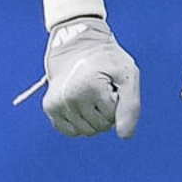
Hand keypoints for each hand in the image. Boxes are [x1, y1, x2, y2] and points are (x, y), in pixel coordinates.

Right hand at [42, 17, 140, 136]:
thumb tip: (124, 136)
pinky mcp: (50, 108)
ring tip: (90, 94)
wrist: (76, 45)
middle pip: (100, 127)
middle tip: (100, 88)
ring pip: (86, 132)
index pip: (113, 116)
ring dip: (92, 118)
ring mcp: (58, 104)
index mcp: (90, 88)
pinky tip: (79, 104)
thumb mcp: (127, 75)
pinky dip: (78, 123)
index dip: (116, 100)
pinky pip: (71, 131)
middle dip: (105, 112)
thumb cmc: (106, 61)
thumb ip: (130, 106)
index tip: (110, 83)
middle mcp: (70, 97)